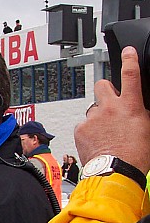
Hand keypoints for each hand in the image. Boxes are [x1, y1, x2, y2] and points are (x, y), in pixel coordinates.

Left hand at [75, 46, 149, 173]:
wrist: (115, 171)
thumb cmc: (135, 155)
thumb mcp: (147, 128)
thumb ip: (139, 113)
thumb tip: (137, 110)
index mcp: (130, 106)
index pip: (130, 75)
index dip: (130, 59)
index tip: (128, 51)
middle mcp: (109, 108)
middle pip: (102, 85)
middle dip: (105, 90)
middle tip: (109, 102)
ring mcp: (93, 118)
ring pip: (92, 108)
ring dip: (97, 115)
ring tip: (105, 132)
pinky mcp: (80, 129)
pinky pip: (83, 124)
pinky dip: (88, 130)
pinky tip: (96, 141)